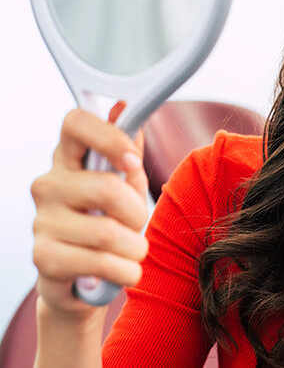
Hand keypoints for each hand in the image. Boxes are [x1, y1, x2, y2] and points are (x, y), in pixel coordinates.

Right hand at [31, 102, 148, 316]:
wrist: (84, 277)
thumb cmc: (109, 221)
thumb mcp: (126, 184)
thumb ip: (128, 151)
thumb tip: (122, 108)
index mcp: (70, 158)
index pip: (76, 123)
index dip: (109, 136)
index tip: (132, 161)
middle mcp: (49, 184)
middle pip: (106, 188)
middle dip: (137, 212)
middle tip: (138, 223)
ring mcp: (42, 220)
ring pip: (108, 232)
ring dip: (134, 248)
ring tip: (133, 252)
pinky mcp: (43, 257)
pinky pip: (99, 262)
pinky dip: (124, 270)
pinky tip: (125, 271)